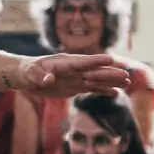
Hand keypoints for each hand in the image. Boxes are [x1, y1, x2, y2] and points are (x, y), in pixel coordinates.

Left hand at [7, 52, 131, 98]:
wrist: (26, 76)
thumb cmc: (27, 71)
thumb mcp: (30, 74)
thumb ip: (39, 76)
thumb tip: (49, 80)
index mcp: (64, 63)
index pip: (82, 62)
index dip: (96, 61)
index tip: (110, 60)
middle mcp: (74, 70)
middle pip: (95, 71)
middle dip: (110, 74)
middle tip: (127, 75)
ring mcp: (76, 78)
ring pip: (97, 80)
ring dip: (111, 81)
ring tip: (127, 82)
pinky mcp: (75, 87)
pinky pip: (92, 89)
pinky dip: (103, 91)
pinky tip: (116, 93)